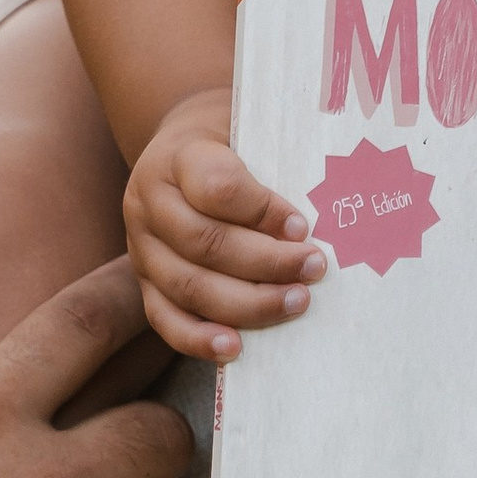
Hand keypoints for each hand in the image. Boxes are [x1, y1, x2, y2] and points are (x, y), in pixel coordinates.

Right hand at [124, 91, 327, 361]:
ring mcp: (141, 247)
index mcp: (177, 156)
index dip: (263, 210)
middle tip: (315, 268)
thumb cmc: (230, 141)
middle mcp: (149, 202)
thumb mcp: (249, 130)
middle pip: (205, 243)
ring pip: (189, 286)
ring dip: (247, 303)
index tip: (305, 226)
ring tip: (297, 302)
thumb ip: (277, 160)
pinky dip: (199, 339)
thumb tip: (335, 203)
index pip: (217, 187)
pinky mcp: (143, 283)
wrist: (181, 150)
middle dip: (267, 263)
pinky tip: (236, 347)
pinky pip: (165, 318)